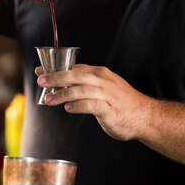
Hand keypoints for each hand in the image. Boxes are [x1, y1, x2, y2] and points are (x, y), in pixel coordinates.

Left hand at [36, 64, 153, 140]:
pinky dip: (77, 106)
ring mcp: (107, 95)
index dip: (55, 69)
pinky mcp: (110, 109)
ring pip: (80, 90)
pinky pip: (91, 105)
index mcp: (100, 74)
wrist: (145, 117)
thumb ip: (86, 85)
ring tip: (48, 99)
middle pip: (75, 75)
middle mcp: (103, 81)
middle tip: (41, 81)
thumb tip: (64, 84)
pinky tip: (67, 108)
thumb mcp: (104, 88)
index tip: (40, 71)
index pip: (75, 68)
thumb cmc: (122, 104)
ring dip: (62, 94)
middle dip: (56, 77)